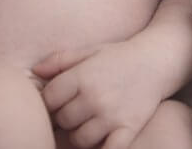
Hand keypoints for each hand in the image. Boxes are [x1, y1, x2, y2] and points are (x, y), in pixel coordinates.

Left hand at [32, 41, 162, 148]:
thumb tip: (34, 71)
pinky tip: (100, 139)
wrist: (156, 60)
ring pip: (80, 140)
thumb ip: (59, 60)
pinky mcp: (129, 129)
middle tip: (74, 111)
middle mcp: (95, 97)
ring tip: (87, 124)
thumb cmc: (118, 56)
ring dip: (80, 135)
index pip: (49, 100)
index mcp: (82, 76)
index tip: (57, 101)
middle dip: (64, 118)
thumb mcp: (89, 51)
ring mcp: (112, 115)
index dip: (49, 102)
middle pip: (63, 121)